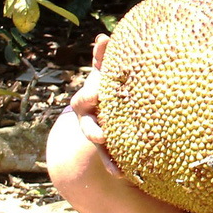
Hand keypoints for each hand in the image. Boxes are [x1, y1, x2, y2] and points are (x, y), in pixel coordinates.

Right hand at [68, 34, 119, 172]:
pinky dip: (117, 167)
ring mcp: (97, 135)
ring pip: (99, 148)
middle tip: (102, 136)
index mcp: (88, 98)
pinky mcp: (108, 149)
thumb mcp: (106, 70)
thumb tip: (102, 37)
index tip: (98, 96)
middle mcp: (89, 119)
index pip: (86, 98)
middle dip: (93, 131)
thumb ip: (103, 57)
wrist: (105, 105)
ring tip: (116, 169)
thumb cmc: (108, 82)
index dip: (91, 96)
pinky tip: (126, 175)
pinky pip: (111, 160)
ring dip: (106, 156)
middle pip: (87, 126)